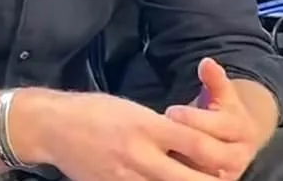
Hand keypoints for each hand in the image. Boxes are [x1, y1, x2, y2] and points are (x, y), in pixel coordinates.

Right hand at [24, 91, 222, 180]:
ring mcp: (126, 176)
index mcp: (147, 126)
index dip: (219, 155)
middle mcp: (140, 154)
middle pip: (190, 179)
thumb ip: (162, 129)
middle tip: (221, 177)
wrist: (52, 126)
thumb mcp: (133, 109)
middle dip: (210, 180)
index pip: (197, 144)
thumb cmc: (94, 111)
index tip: (229, 158)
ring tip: (191, 179)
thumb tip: (190, 144)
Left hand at [164, 59, 269, 179]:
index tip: (170, 111)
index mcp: (241, 130)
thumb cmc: (223, 111)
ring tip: (154, 148)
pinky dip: (172, 174)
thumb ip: (214, 79)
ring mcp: (226, 175)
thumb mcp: (222, 94)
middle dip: (182, 140)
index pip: (218, 127)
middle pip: (208, 153)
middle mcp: (238, 157)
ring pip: (199, 173)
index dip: (193, 118)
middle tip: (159, 130)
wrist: (237, 139)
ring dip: (177, 160)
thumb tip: (207, 62)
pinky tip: (155, 163)